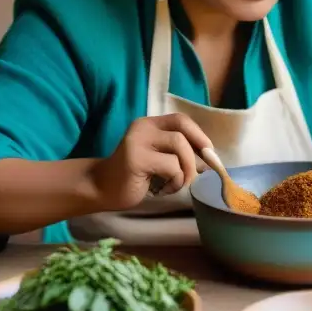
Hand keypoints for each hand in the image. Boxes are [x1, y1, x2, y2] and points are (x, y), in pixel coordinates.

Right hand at [89, 113, 212, 211]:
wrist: (101, 189)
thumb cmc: (134, 176)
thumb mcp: (158, 158)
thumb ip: (177, 152)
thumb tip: (210, 158)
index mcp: (149, 124)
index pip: (181, 120)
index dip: (199, 135)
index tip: (208, 153)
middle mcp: (143, 128)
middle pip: (182, 130)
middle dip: (197, 152)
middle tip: (199, 172)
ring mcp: (138, 142)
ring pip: (179, 147)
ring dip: (186, 170)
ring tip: (176, 184)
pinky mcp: (136, 159)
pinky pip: (171, 166)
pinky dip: (175, 181)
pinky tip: (164, 190)